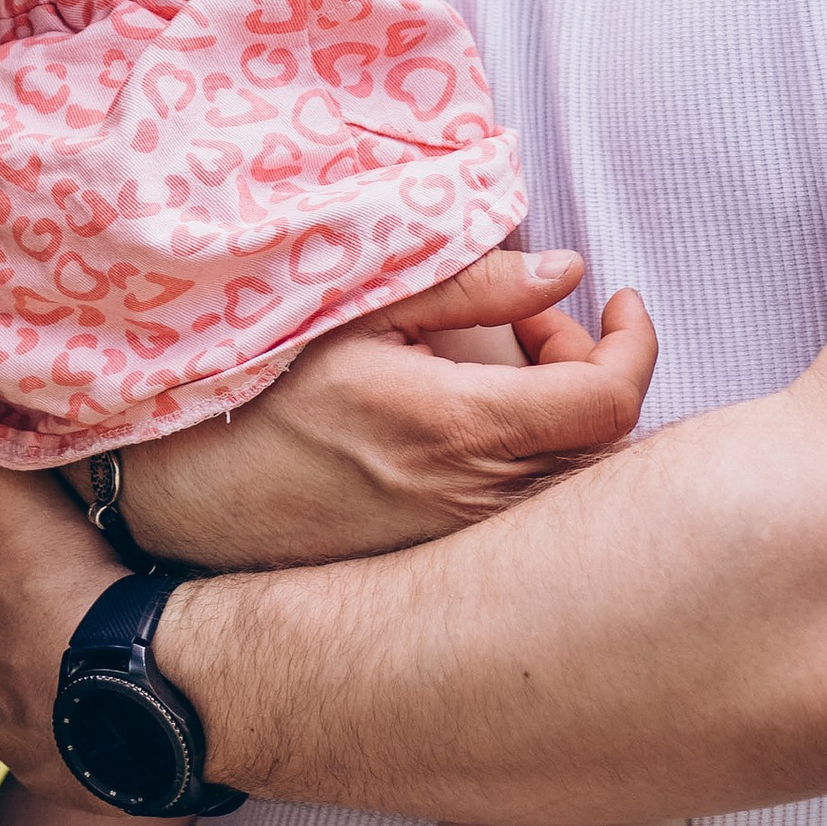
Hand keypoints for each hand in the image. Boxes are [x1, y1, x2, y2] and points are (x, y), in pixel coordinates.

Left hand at [0, 467, 126, 800]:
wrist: (135, 690)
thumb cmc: (75, 584)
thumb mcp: (11, 499)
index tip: (5, 539)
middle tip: (50, 593)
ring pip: (1, 683)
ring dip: (28, 665)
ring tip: (83, 648)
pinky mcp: (37, 765)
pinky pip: (43, 736)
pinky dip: (61, 717)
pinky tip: (99, 699)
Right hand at [118, 251, 658, 569]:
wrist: (190, 498)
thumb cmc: (264, 389)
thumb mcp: (358, 311)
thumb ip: (472, 286)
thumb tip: (568, 268)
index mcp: (462, 427)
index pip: (609, 400)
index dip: (636, 343)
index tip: (615, 297)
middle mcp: (476, 499)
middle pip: (607, 442)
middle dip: (595, 367)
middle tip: (539, 325)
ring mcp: (463, 539)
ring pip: (573, 480)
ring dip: (568, 412)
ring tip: (510, 365)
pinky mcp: (444, 558)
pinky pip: (530, 507)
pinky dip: (538, 452)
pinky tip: (483, 418)